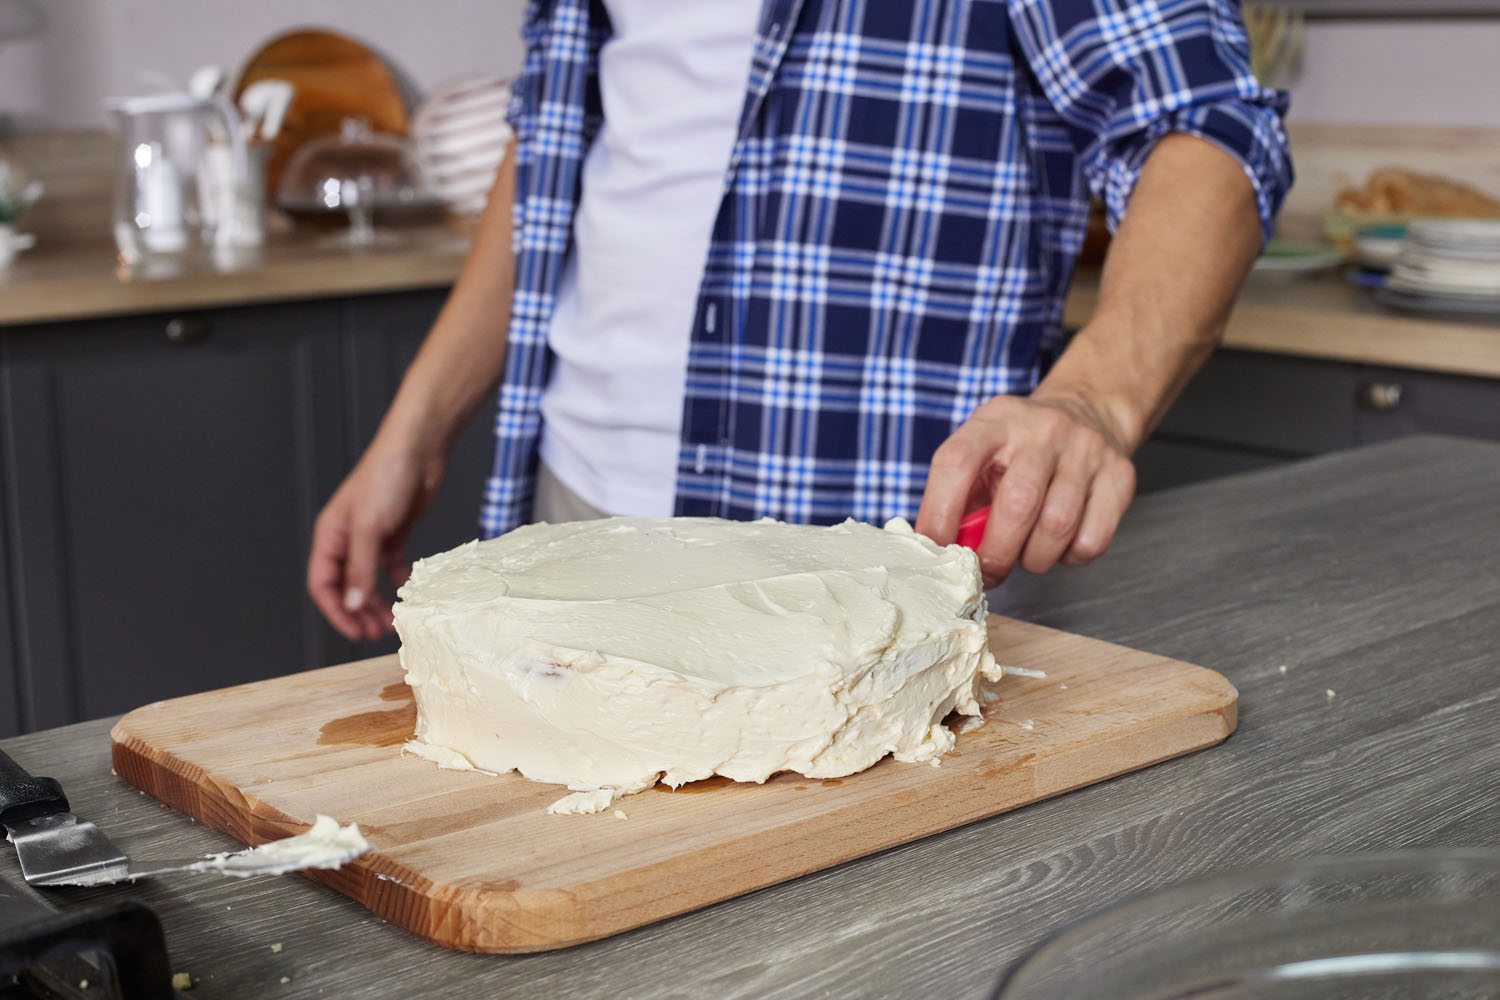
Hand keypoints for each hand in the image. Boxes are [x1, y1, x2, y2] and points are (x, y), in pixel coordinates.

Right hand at [307, 439, 445, 640]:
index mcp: (330, 536)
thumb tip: (352, 605)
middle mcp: (347, 539)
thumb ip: (360, 569)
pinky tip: (407, 594)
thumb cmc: (386, 477)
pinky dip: (397, 582)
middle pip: (347, 586)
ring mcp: (371, 537)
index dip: (336, 611)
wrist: (418, 450)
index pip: (323, 583)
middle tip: (377, 634)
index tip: (354, 632)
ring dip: (378, 602)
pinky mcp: (394, 533)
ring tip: (392, 623)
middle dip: (359, 612)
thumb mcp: (370, 528)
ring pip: (368, 580)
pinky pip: (390, 566)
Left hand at [915, 392, 1135, 585]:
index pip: (956, 462)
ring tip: (1026, 554)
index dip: (939, 512)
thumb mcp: (982, 453)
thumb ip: (960, 497)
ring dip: (1034, 559)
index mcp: (995, 420)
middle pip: (1016, 503)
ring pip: (1057, 527)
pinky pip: (1092, 539)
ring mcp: (1085, 449)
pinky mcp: (1119, 475)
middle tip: (989, 571)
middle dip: (996, 553)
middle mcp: (1043, 429)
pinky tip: (1060, 543)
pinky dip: (1070, 557)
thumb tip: (939, 552)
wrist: (1088, 412)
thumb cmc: (1021, 448)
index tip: (936, 548)